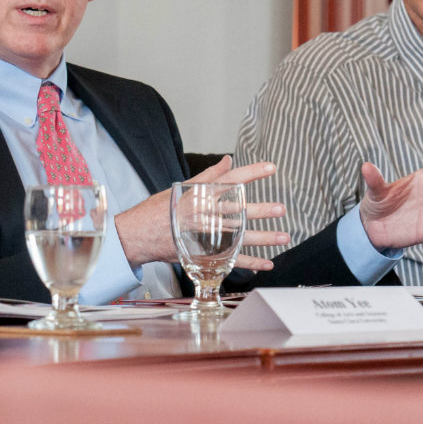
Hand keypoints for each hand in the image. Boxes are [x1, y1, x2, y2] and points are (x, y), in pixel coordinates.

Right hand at [114, 155, 289, 268]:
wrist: (138, 235)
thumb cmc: (159, 209)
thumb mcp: (182, 188)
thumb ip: (208, 176)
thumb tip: (228, 160)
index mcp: (201, 195)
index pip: (230, 180)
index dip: (252, 172)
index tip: (271, 167)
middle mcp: (206, 214)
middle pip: (238, 210)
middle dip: (261, 210)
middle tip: (281, 208)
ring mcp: (207, 236)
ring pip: (239, 236)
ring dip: (264, 237)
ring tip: (284, 236)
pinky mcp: (205, 254)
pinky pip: (231, 260)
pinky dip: (250, 263)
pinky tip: (267, 263)